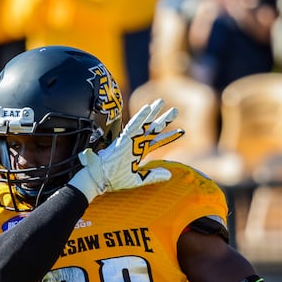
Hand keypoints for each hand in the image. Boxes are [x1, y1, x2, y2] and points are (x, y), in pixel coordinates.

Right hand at [68, 98, 184, 201]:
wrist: (99, 179)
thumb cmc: (114, 180)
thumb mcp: (137, 179)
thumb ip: (153, 176)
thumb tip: (169, 174)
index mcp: (138, 152)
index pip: (156, 142)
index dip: (169, 137)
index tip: (182, 131)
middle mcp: (134, 144)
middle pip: (152, 129)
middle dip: (164, 120)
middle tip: (175, 110)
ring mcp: (128, 141)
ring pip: (143, 124)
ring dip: (153, 113)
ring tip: (161, 101)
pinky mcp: (122, 140)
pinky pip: (132, 127)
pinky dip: (140, 117)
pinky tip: (147, 108)